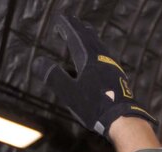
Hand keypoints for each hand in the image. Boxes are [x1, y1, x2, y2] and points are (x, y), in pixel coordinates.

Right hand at [35, 15, 156, 137]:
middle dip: (80, 30)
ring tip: (87, 37)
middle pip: (91, 39)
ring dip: (91, 40)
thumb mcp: (69, 93)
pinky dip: (100, 54)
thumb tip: (38, 61)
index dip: (67, 28)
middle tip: (73, 23)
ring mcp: (113, 70)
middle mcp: (103, 61)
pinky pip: (108, 60)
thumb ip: (54, 76)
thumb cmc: (95, 107)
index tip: (59, 21)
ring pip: (101, 49)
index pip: (76, 38)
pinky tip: (102, 63)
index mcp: (89, 60)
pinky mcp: (119, 80)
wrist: (123, 120)